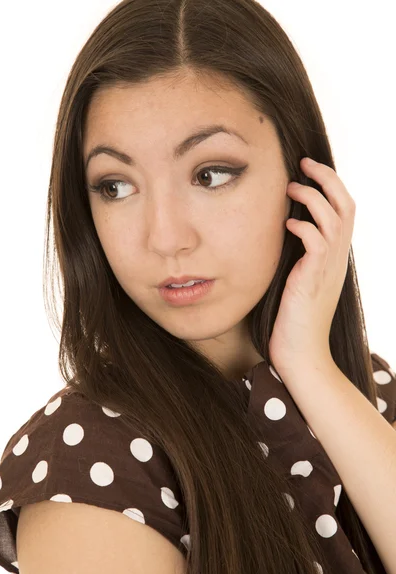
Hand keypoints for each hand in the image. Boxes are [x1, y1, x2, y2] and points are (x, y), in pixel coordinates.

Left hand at [269, 157, 355, 371]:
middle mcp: (337, 259)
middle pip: (346, 206)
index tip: (308, 172)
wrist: (300, 354)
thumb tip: (285, 232)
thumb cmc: (294, 319)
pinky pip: (316, 242)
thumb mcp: (300, 280)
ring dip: (313, 197)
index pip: (344, 211)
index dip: (331, 187)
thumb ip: (300, 257)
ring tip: (291, 188)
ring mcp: (328, 269)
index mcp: (334, 257)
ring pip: (334, 219)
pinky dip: (303, 227)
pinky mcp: (313, 279)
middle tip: (304, 163)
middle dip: (328, 179)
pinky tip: (287, 225)